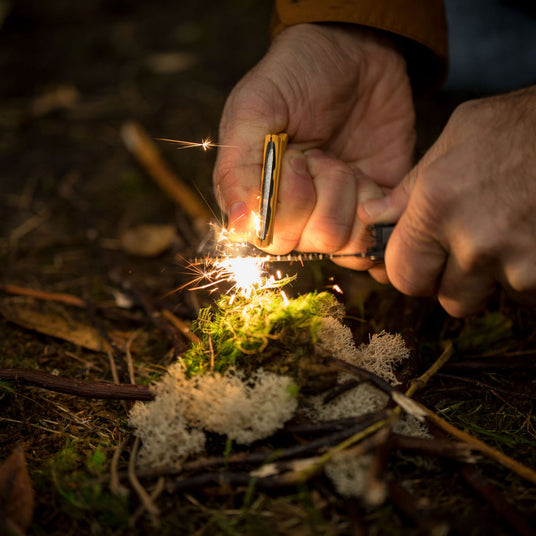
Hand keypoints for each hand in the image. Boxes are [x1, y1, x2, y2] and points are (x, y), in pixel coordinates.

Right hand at [213, 23, 414, 267]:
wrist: (356, 52)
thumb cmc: (297, 76)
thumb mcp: (255, 109)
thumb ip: (238, 168)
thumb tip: (238, 225)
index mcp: (257, 196)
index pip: (271, 237)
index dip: (288, 204)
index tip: (296, 158)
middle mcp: (293, 213)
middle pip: (308, 243)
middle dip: (320, 195)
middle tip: (320, 156)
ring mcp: (333, 212)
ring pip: (341, 241)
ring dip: (347, 196)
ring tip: (343, 163)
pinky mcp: (370, 209)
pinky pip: (374, 238)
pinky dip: (377, 210)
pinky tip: (368, 179)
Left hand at [360, 87, 535, 315]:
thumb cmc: (522, 125)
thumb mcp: (456, 137)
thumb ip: (409, 187)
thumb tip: (372, 217)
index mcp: (437, 208)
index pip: (403, 275)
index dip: (412, 271)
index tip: (423, 260)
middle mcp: (474, 245)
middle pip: (448, 300)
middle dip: (452, 283)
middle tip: (467, 252)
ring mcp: (519, 266)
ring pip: (492, 296)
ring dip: (494, 277)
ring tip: (508, 232)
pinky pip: (526, 293)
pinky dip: (526, 273)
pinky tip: (529, 236)